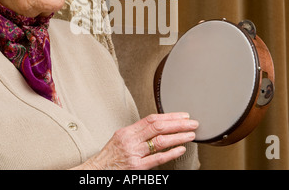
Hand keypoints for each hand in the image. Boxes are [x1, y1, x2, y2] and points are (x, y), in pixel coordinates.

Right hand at [73, 112, 197, 169]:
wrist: (96, 172)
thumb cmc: (108, 158)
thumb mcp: (119, 140)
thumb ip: (136, 134)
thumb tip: (156, 127)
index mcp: (126, 132)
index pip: (151, 119)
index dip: (169, 116)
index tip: (182, 115)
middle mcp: (130, 140)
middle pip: (157, 126)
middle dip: (177, 123)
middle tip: (192, 122)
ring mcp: (133, 153)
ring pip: (160, 141)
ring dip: (178, 136)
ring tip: (191, 134)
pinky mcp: (136, 167)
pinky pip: (157, 158)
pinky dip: (171, 152)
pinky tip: (181, 149)